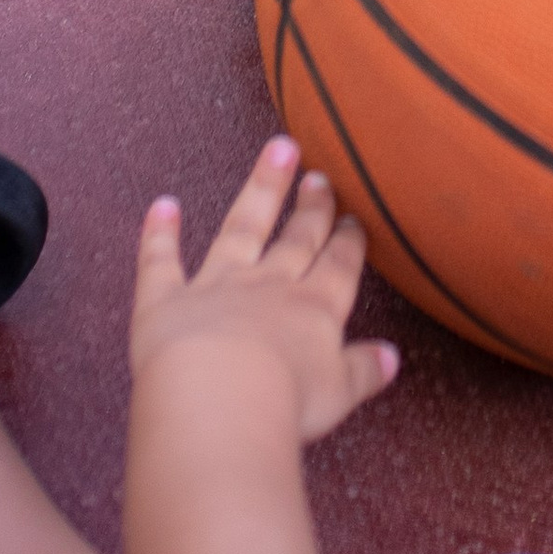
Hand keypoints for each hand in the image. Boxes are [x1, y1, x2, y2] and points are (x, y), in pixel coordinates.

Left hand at [129, 136, 399, 444]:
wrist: (220, 398)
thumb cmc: (285, 403)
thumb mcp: (339, 393)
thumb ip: (363, 370)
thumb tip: (392, 357)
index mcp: (313, 310)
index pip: (337, 267)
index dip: (348, 241)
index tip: (354, 215)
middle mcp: (268, 287)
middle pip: (295, 238)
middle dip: (311, 207)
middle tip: (320, 176)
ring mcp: (216, 286)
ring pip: (242, 227)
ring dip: (260, 187)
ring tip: (276, 150)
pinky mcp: (167, 299)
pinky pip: (161, 261)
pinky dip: (159, 233)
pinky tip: (163, 205)